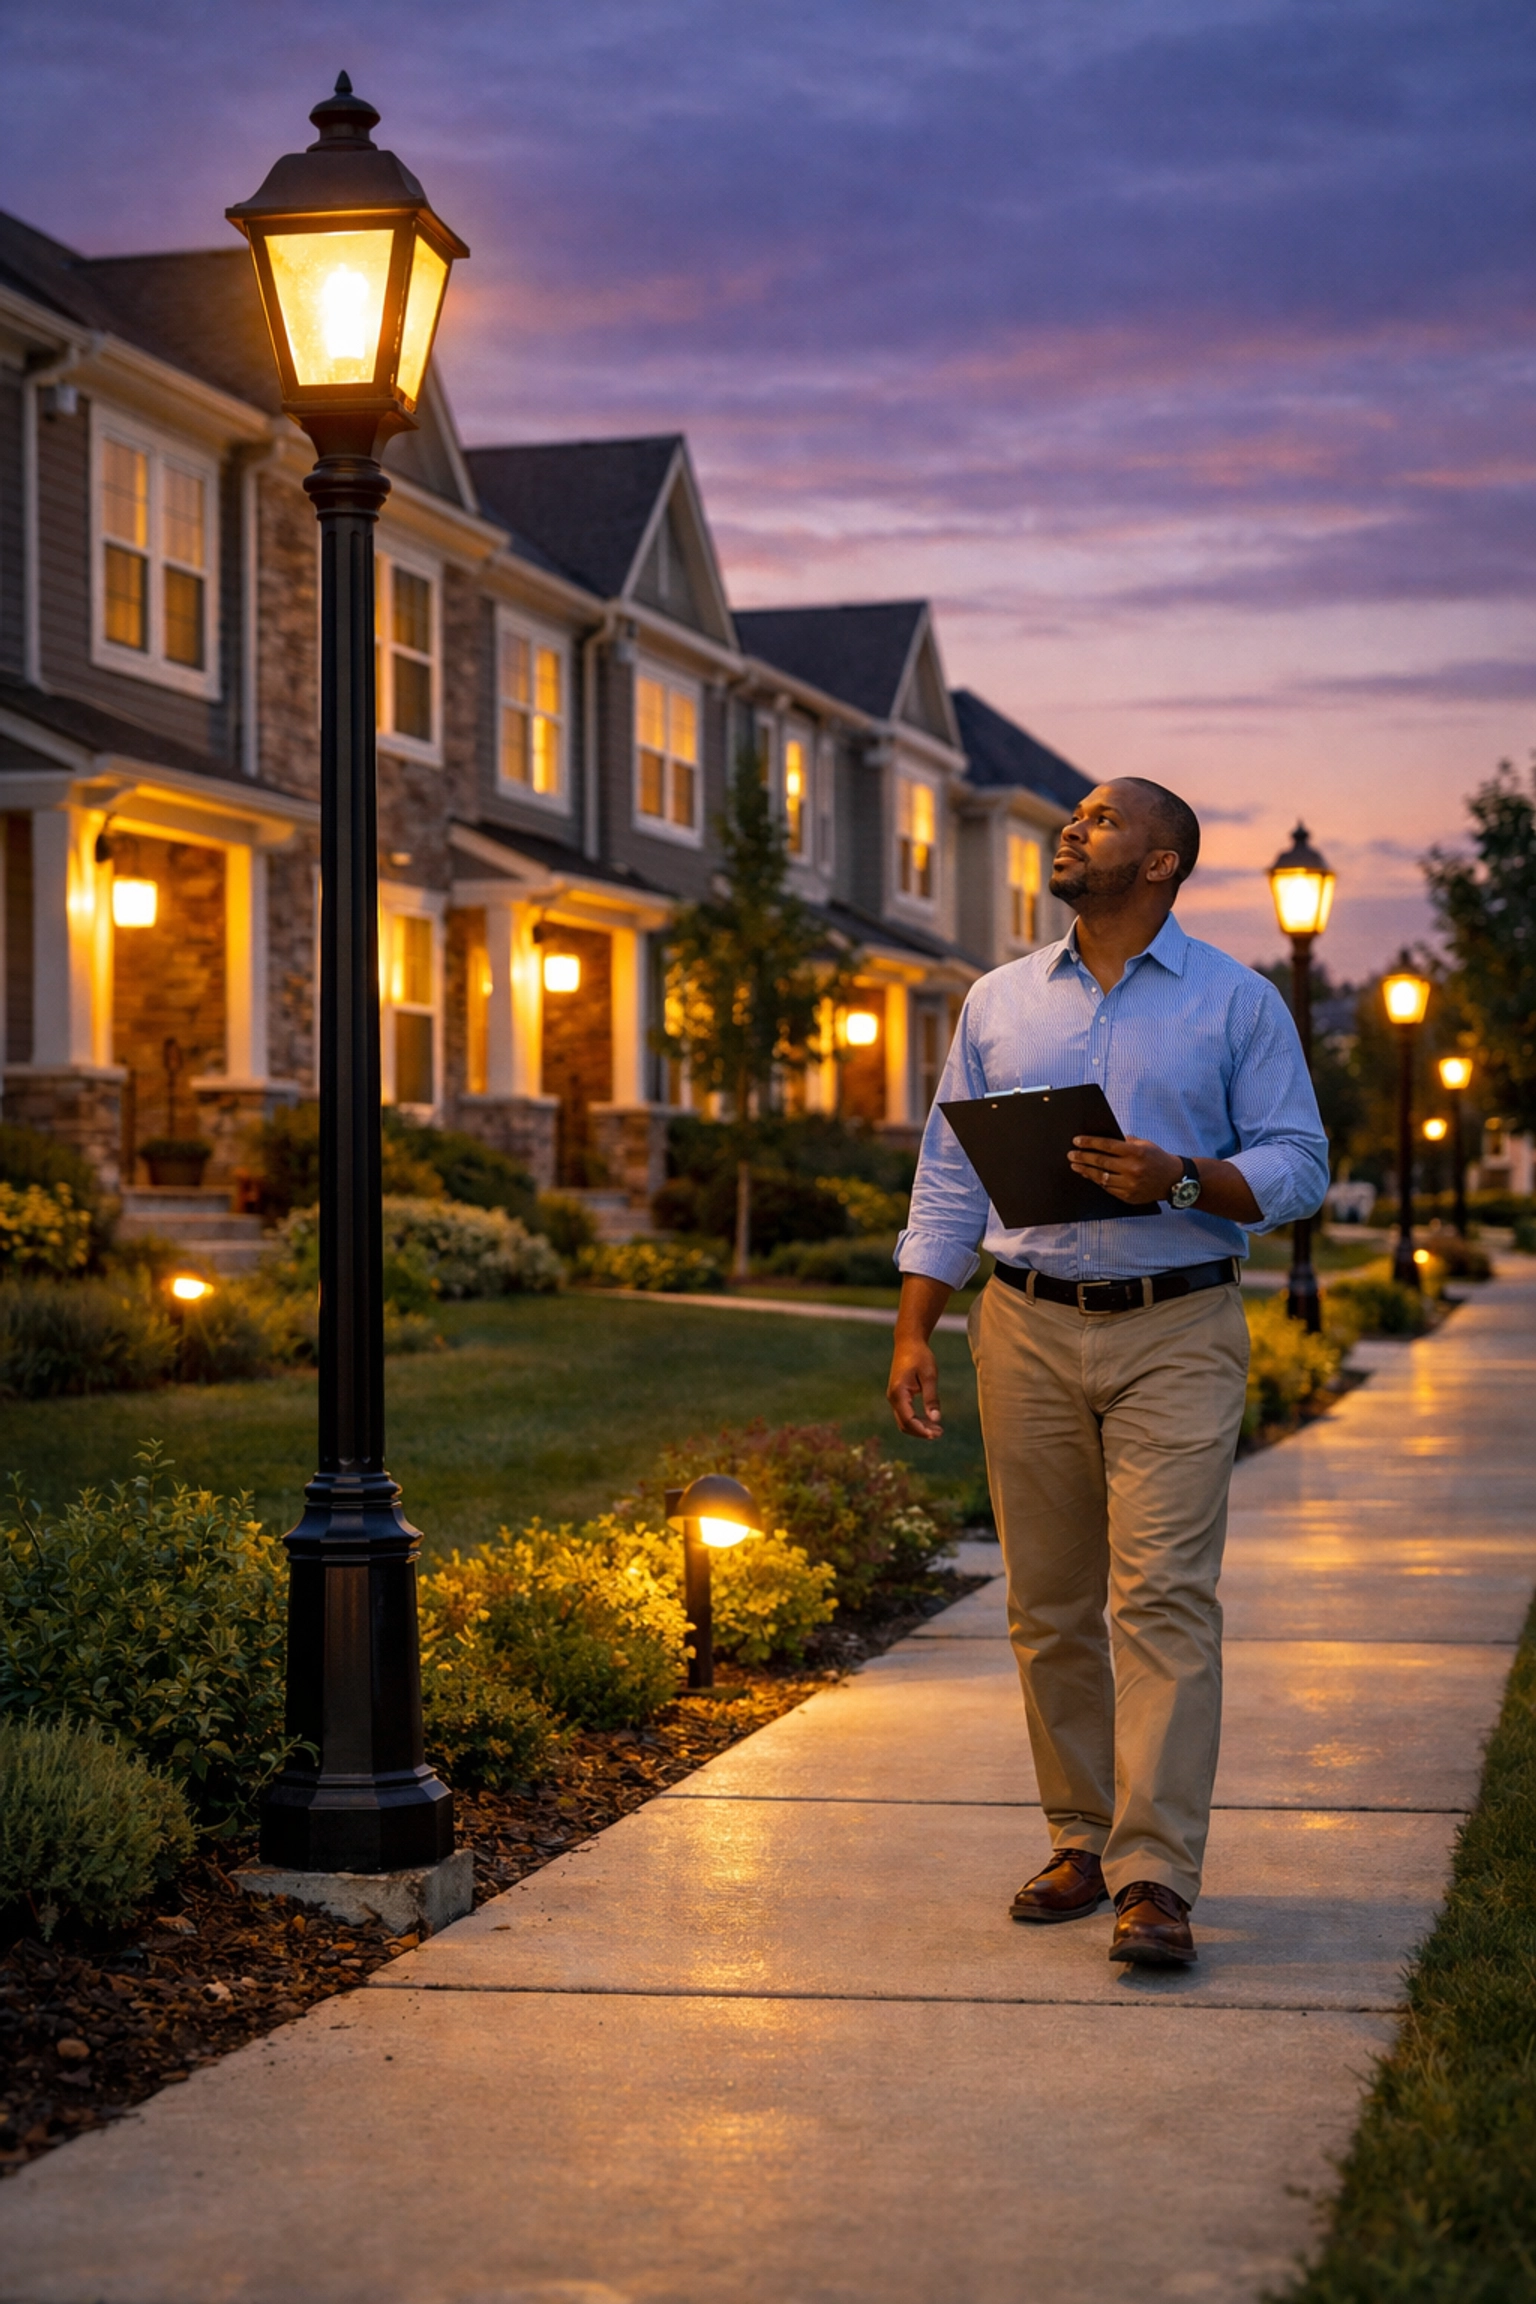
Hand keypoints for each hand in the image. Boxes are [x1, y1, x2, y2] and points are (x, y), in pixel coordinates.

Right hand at [888, 1334, 943, 1439]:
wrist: (908, 1342)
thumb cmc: (920, 1356)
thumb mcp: (929, 1376)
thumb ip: (931, 1398)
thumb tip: (936, 1419)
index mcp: (898, 1392)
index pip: (908, 1419)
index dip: (921, 1430)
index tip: (936, 1434)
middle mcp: (893, 1397)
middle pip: (904, 1424)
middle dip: (921, 1432)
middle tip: (940, 1433)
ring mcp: (894, 1397)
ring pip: (904, 1421)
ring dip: (919, 1427)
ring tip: (937, 1430)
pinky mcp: (898, 1396)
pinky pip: (905, 1414)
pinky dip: (917, 1420)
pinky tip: (930, 1421)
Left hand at [1068, 1133, 1183, 1204]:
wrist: (1174, 1180)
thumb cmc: (1157, 1158)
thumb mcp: (1144, 1144)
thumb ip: (1124, 1141)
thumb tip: (1101, 1140)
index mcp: (1136, 1152)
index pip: (1106, 1146)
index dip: (1089, 1143)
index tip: (1077, 1141)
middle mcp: (1132, 1169)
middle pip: (1101, 1162)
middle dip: (1083, 1157)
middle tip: (1071, 1154)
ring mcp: (1130, 1184)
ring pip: (1101, 1177)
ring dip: (1086, 1171)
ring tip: (1075, 1166)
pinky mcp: (1128, 1196)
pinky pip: (1108, 1188)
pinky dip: (1097, 1181)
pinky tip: (1089, 1176)